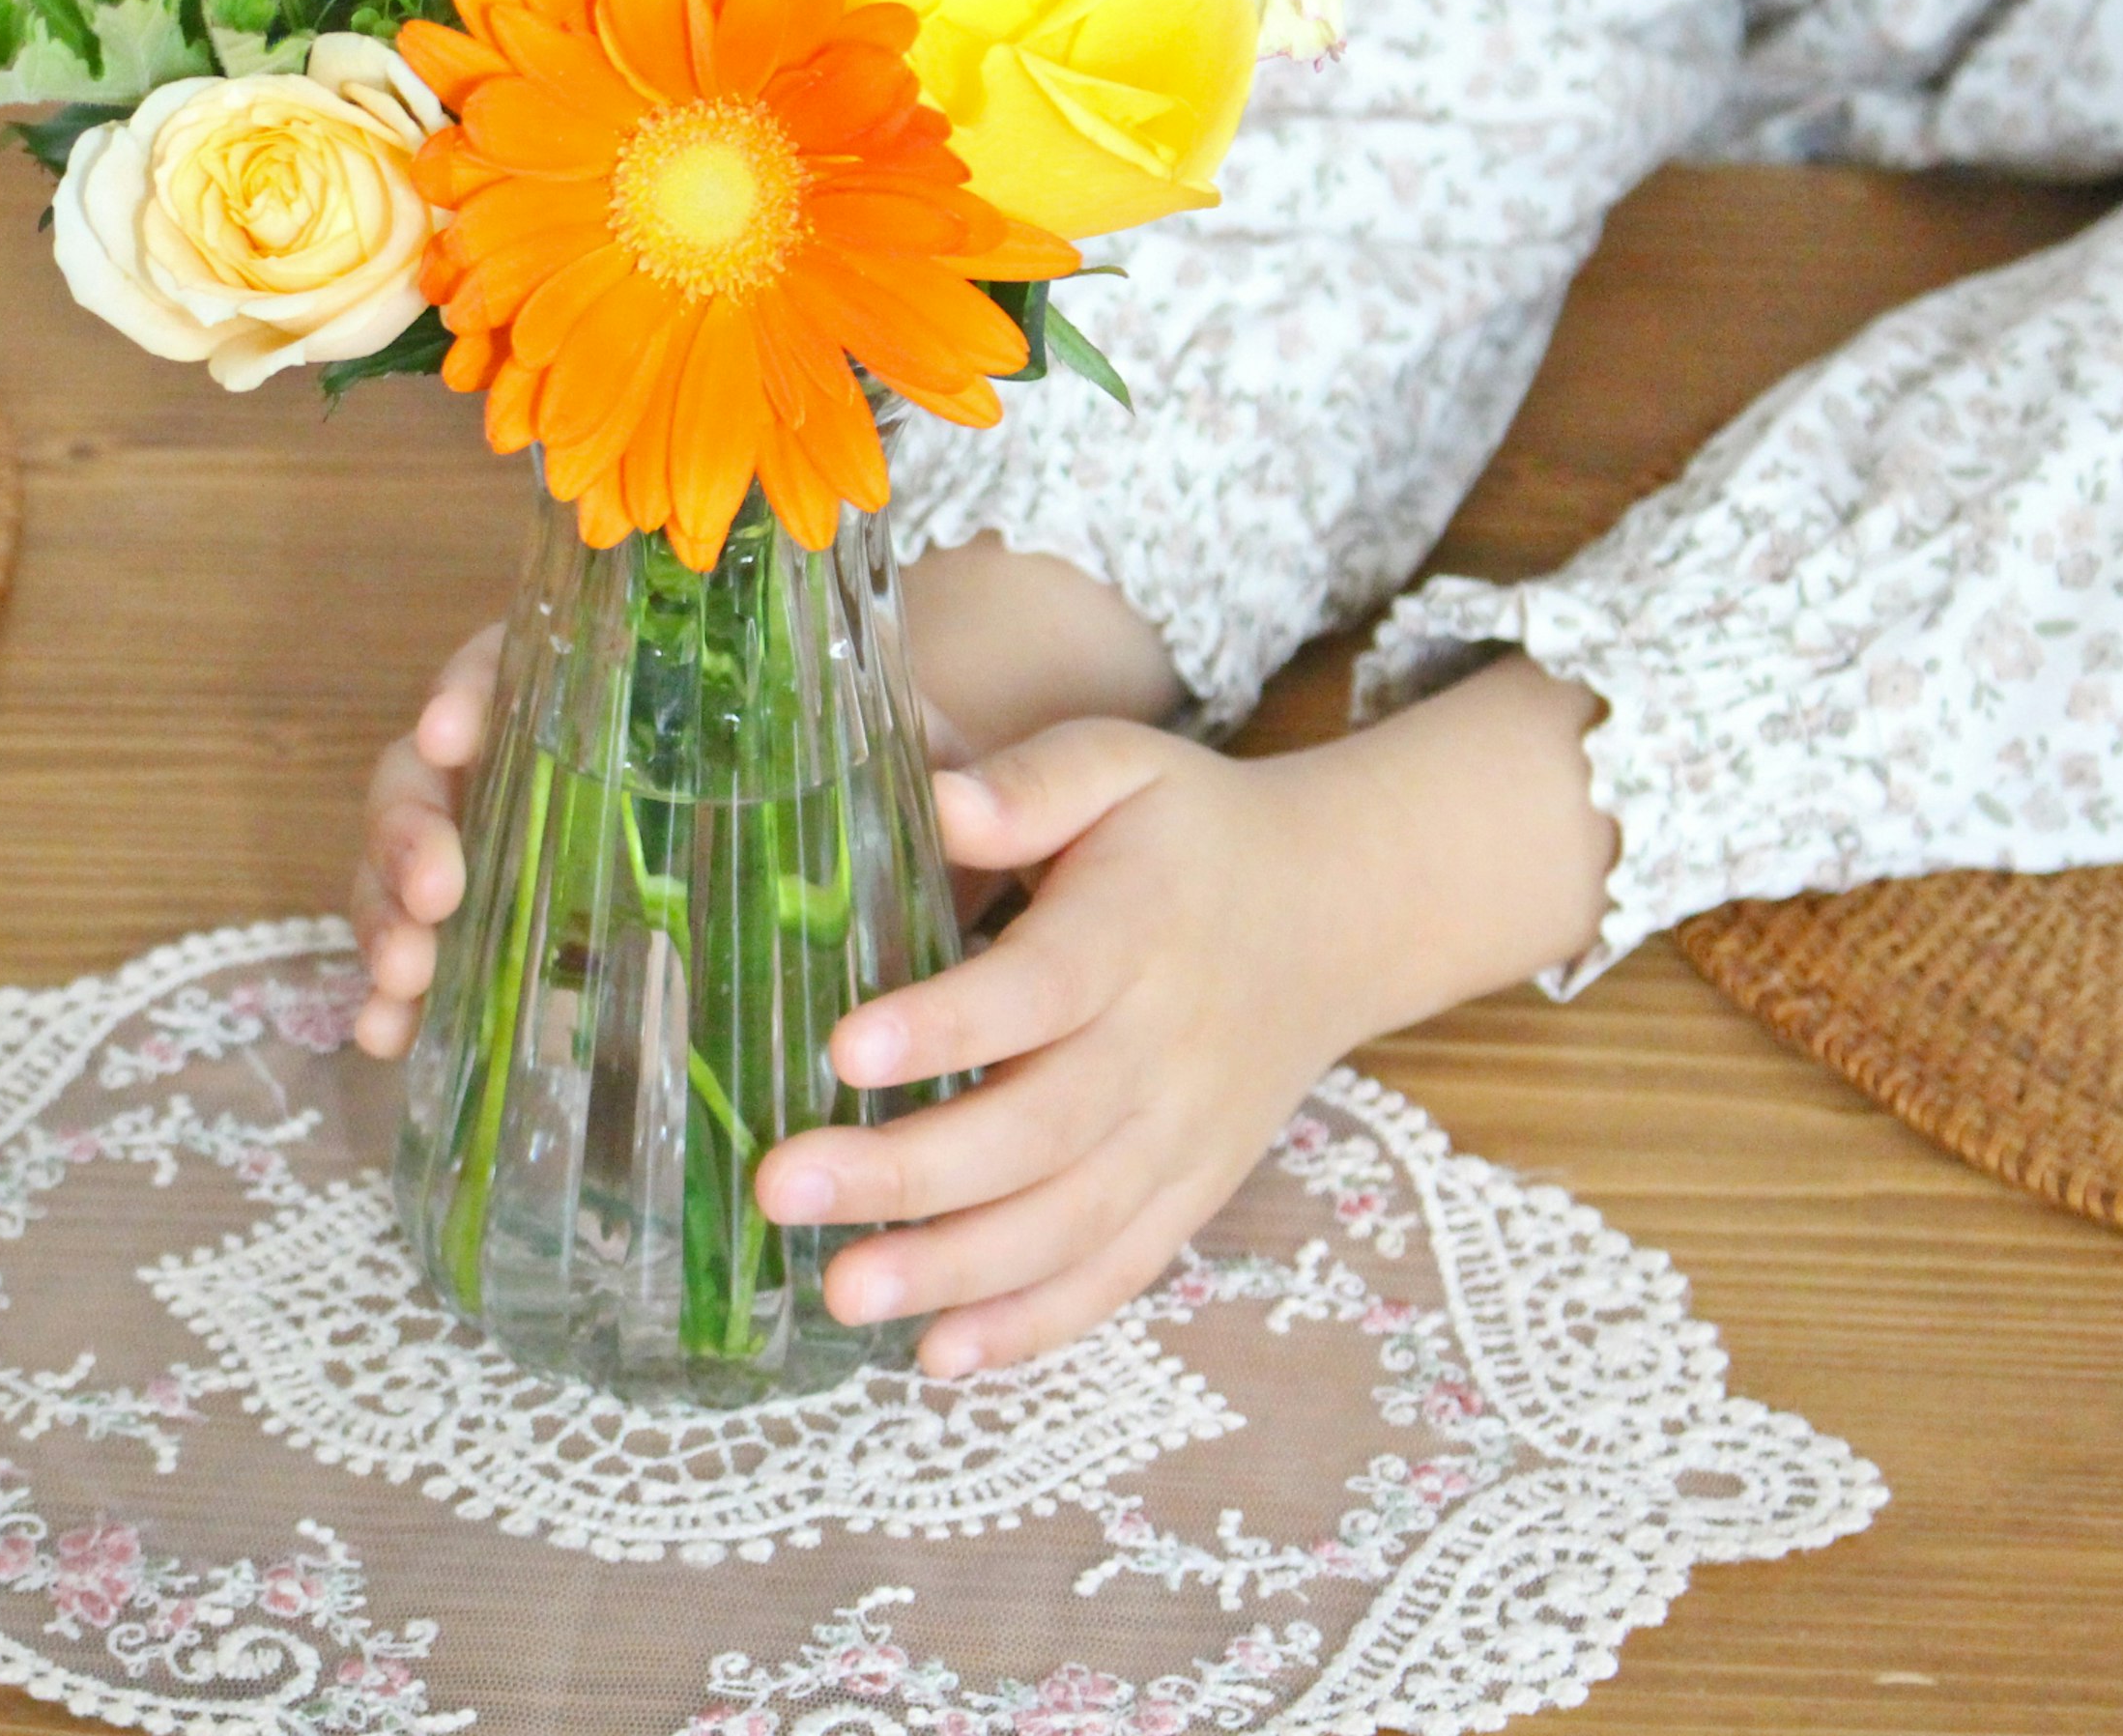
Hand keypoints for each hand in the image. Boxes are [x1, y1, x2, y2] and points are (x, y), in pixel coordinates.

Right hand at [351, 546, 1171, 1057]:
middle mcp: (546, 760)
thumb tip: (953, 798)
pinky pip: (431, 951)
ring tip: (398, 988)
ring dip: (385, 916)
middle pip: (435, 769)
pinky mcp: (510, 939)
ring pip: (413, 861)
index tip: (456, 731)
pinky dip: (396, 993)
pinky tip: (386, 1043)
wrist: (863, 866)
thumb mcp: (899, 765)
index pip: (513, 660)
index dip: (470, 687)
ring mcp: (516, 852)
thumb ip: (917, 766)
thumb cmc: (872, 789)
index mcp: (617, 690)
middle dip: (409, 828)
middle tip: (435, 895)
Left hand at [753, 659, 1617, 1375]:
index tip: (844, 1047)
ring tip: (840, 1292)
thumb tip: (932, 796)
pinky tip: (938, 1356)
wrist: (1339, 915)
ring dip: (954, 1271)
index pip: (1041, 989)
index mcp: (1137, 930)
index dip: (948, 1027)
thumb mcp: (1120, 766)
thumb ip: (1028, 781)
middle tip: (783, 1189)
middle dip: (908, 1173)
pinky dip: (1034, 1325)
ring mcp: (1184, 1136)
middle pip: (1039, 1130)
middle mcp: (1165, 1048)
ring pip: (1071, 1224)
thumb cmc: (1190, 832)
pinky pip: (1116, 1273)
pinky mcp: (1191, 1193)